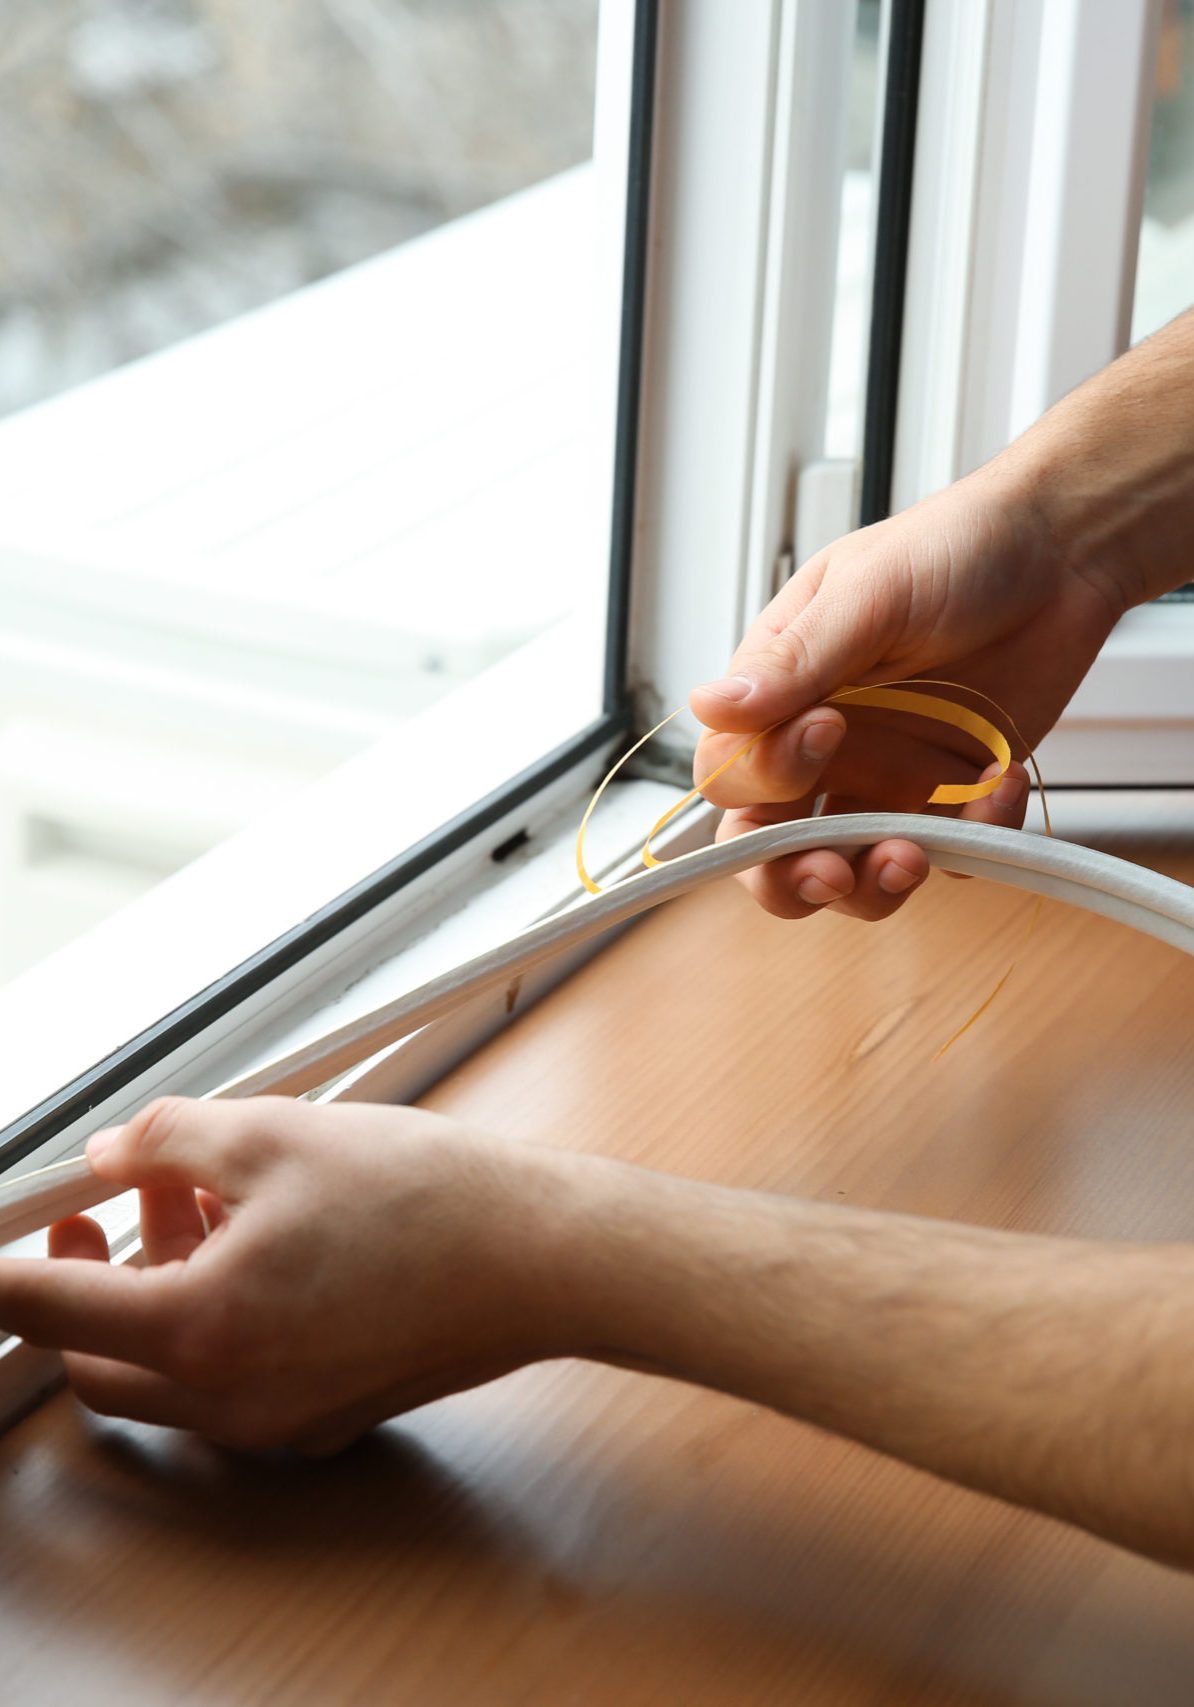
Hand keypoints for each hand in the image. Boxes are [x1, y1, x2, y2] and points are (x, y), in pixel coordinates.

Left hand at [2, 1097, 573, 1453]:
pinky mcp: (323, 1415)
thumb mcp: (274, 1131)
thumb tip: (109, 1152)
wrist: (541, 1256)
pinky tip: (260, 1237)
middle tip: (101, 1209)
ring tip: (203, 1195)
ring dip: (156, 1288)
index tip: (8, 1232)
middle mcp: (230, 1397)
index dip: (7, 1269)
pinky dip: (215, 1316)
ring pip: (166, 1369)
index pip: (45, 1311)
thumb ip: (164, 1140)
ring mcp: (278, 1419)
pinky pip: (230, 1378)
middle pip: (96, 1359)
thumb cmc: (428, 1199)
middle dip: (83, 1279)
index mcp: (202, 1329)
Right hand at [688, 465, 1124, 920]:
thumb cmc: (956, 548)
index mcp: (782, 693)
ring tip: (914, 856)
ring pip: (850, 870)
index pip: (731, 771)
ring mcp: (887, 777)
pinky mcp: (950, 797)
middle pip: (771, 845)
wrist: (1063, 554)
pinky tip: (998, 788)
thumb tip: (710, 707)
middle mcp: (824, 747)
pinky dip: (972, 841)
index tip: (828, 731)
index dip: (763, 777)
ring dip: (872, 885)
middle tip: (833, 872)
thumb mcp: (868, 593)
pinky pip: (947, 851)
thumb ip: (794, 662)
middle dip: (790, 875)